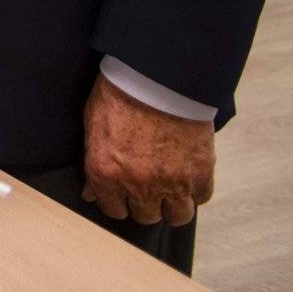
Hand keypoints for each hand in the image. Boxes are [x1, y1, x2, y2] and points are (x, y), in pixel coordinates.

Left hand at [81, 74, 213, 227]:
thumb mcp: (93, 126)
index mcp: (106, 174)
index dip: (118, 202)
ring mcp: (173, 182)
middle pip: (145, 215)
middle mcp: (139, 184)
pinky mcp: (200, 173)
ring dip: (172, 205)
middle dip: (144, 203)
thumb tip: (91, 192)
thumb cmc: (120, 95)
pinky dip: (195, 190)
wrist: (158, 76)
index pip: (114, 210)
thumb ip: (94, 164)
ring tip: (169, 189)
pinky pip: (201, 197)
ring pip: (177, 215)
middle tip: (147, 188)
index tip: (123, 194)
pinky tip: (187, 176)